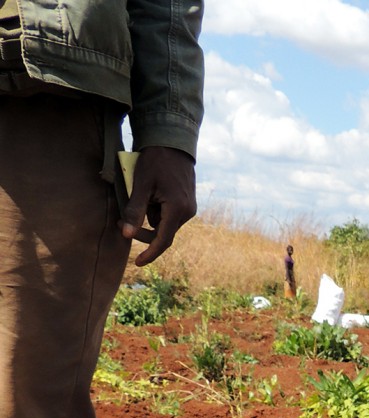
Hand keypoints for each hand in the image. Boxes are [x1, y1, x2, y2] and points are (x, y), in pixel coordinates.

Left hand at [120, 146, 196, 265]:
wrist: (173, 144)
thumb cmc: (155, 162)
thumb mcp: (141, 185)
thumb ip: (134, 211)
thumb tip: (126, 234)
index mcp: (177, 209)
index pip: (163, 240)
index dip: (150, 253)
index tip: (137, 263)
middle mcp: (187, 212)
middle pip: (163, 233)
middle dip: (143, 232)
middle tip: (121, 222)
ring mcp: (189, 207)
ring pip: (165, 224)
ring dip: (150, 219)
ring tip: (139, 198)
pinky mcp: (187, 202)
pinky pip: (169, 215)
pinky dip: (157, 211)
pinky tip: (151, 196)